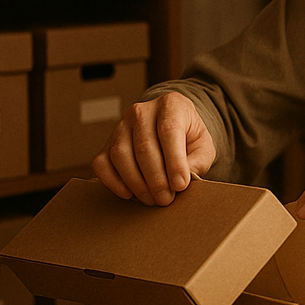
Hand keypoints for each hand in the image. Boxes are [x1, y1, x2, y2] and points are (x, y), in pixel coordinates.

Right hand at [92, 92, 216, 205]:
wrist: (170, 128)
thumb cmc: (189, 137)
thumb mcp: (203, 145)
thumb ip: (198, 161)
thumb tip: (182, 180)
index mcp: (170, 105)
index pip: (169, 132)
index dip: (174, 161)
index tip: (180, 186)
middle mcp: (141, 112)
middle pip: (144, 146)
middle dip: (156, 178)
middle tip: (166, 199)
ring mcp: (121, 126)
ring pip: (121, 155)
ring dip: (136, 182)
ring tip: (152, 199)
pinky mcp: (106, 143)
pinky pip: (102, 163)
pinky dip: (112, 181)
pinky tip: (129, 194)